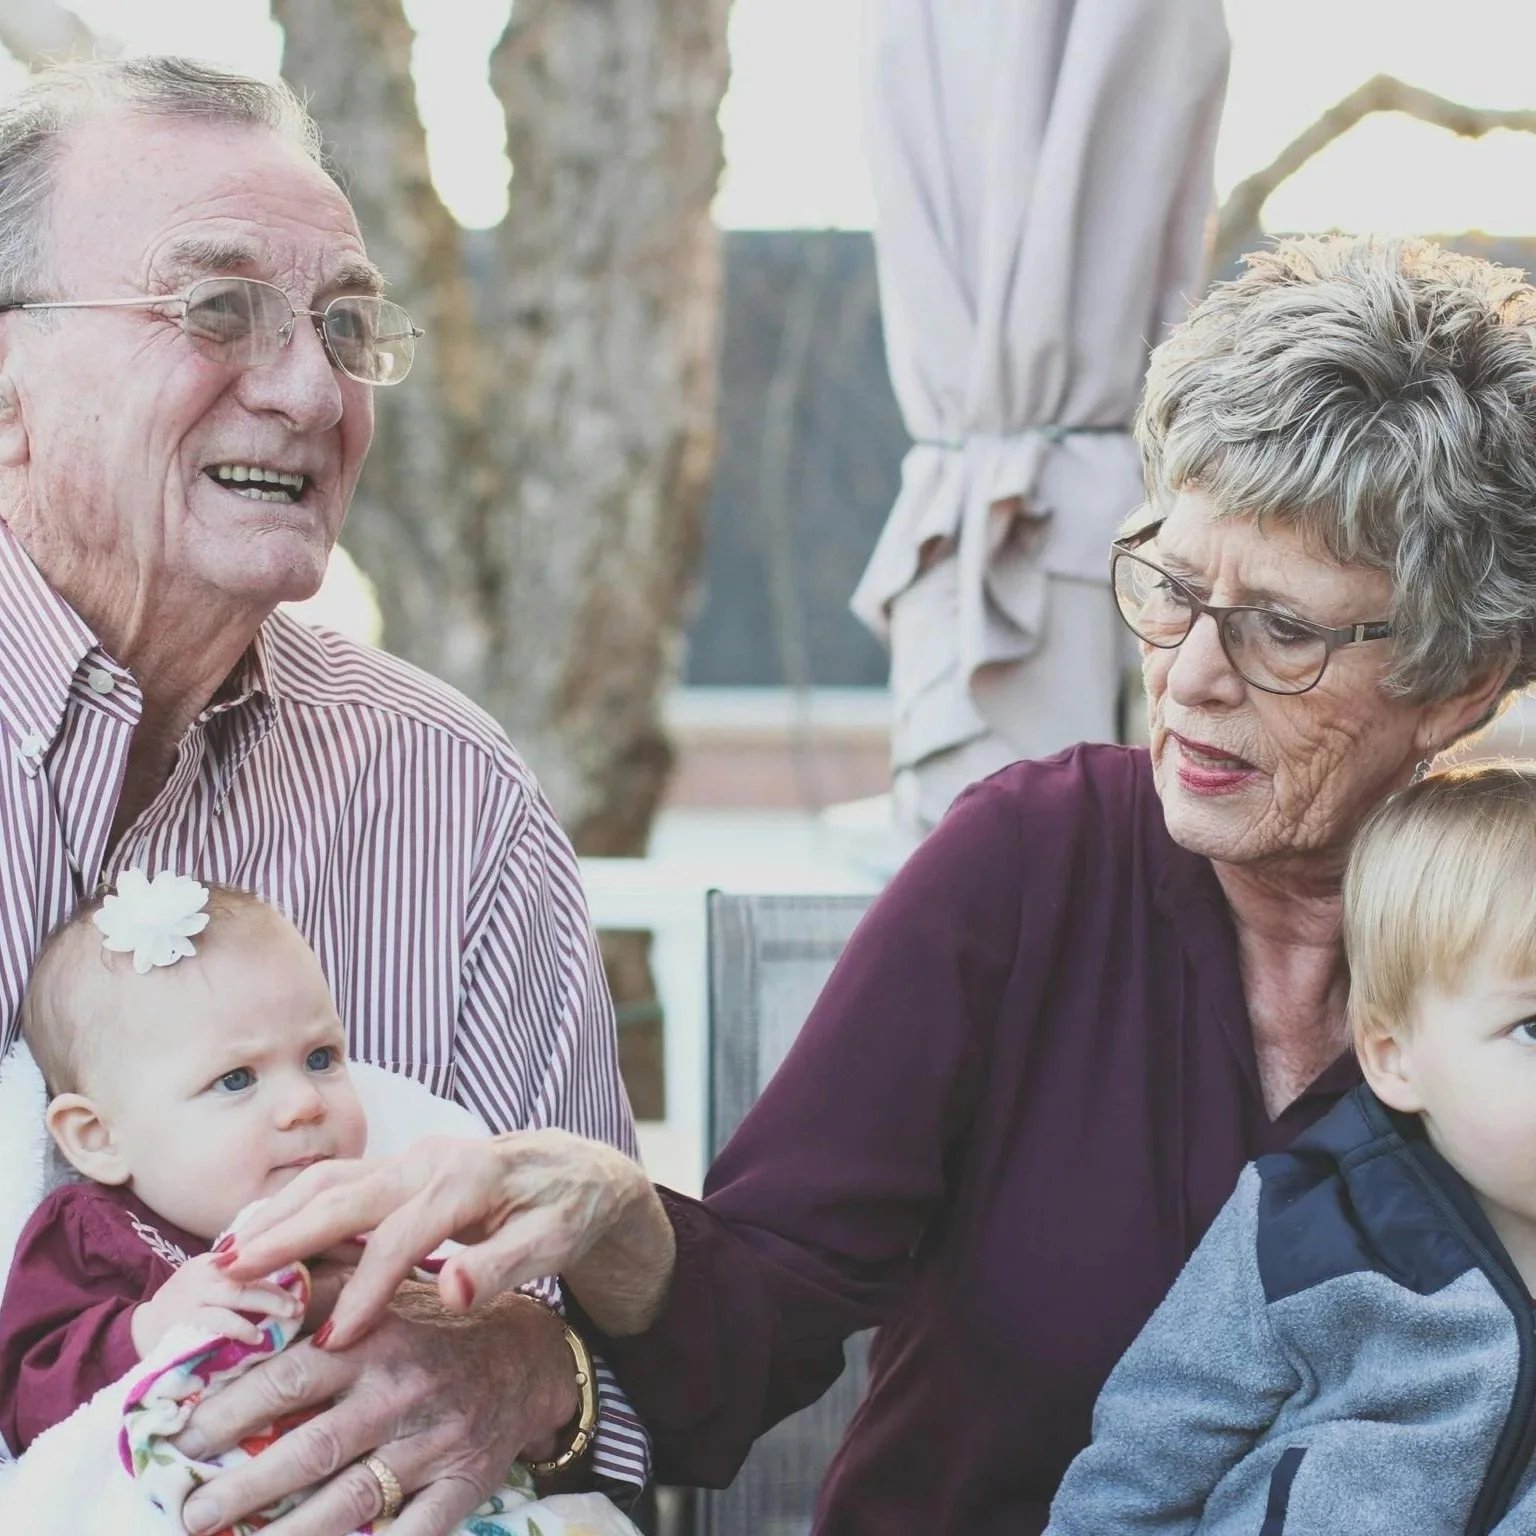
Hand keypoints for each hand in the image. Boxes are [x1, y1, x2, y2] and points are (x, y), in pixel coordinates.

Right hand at [130, 1251, 301, 1357]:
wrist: (138, 1332)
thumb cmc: (185, 1309)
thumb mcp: (210, 1284)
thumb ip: (241, 1280)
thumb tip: (289, 1282)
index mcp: (213, 1261)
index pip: (252, 1256)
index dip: (280, 1264)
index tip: (303, 1277)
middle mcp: (204, 1272)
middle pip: (248, 1273)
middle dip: (278, 1288)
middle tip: (300, 1303)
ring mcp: (193, 1295)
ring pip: (237, 1293)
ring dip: (267, 1304)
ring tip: (289, 1315)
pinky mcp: (184, 1320)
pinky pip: (218, 1321)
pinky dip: (240, 1327)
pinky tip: (257, 1337)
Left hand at [175, 1285, 574, 1535]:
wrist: (529, 1357)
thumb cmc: (435, 1324)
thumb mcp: (385, 1287)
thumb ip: (321, 1284)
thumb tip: (243, 1273)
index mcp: (376, 1339)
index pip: (292, 1376)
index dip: (232, 1408)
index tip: (181, 1436)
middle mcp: (401, 1392)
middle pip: (313, 1447)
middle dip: (245, 1486)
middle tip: (191, 1513)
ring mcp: (433, 1444)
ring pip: (351, 1499)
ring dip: (287, 1533)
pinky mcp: (462, 1486)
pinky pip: (412, 1533)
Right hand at [221, 1130, 675, 1345]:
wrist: (580, 1170)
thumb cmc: (568, 1211)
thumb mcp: (555, 1242)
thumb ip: (504, 1265)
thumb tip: (453, 1293)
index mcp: (469, 1178)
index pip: (403, 1238)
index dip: (365, 1290)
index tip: (332, 1342)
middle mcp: (431, 1159)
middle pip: (346, 1195)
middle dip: (286, 1236)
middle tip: (227, 1275)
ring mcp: (412, 1158)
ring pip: (332, 1180)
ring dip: (278, 1214)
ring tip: (225, 1254)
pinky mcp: (401, 1167)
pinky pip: (338, 1182)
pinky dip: (294, 1205)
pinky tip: (260, 1233)